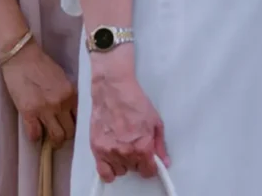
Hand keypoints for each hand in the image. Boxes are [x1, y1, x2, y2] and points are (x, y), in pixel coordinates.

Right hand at [0, 42, 76, 148]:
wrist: (21, 56)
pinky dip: (35, 136)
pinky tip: (34, 130)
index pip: (81, 118)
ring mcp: (44, 110)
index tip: (71, 126)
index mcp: (70, 93)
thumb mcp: (62, 78)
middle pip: (70, 132)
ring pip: (56, 137)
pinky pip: (35, 136)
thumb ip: (67, 95)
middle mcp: (60, 103)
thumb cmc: (41, 64)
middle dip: (66, 135)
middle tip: (60, 133)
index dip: (76, 124)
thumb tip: (70, 112)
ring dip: (53, 140)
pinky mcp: (28, 113)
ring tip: (50, 138)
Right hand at [89, 52, 168, 182]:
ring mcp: (110, 153)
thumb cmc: (135, 101)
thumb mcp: (154, 120)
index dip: (150, 165)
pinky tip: (112, 159)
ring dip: (123, 162)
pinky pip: (104, 173)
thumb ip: (160, 144)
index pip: (148, 171)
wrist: (112, 88)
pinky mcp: (97, 149)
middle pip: (134, 170)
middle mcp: (127, 154)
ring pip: (120, 171)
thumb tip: (164, 163)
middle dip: (136, 159)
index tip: (148, 158)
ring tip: (121, 146)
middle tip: (134, 144)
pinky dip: (109, 170)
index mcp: (143, 148)